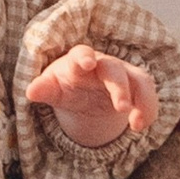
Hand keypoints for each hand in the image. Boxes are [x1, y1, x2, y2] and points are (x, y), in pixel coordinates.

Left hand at [25, 44, 157, 147]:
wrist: (83, 91)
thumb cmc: (65, 85)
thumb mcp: (53, 89)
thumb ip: (43, 89)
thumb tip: (30, 91)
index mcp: (78, 61)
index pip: (81, 53)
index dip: (84, 57)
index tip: (87, 64)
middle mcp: (103, 64)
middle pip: (114, 69)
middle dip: (119, 87)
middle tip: (122, 107)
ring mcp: (123, 73)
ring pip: (138, 80)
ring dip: (142, 100)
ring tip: (137, 124)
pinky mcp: (136, 85)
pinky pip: (148, 94)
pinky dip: (149, 110)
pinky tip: (141, 126)